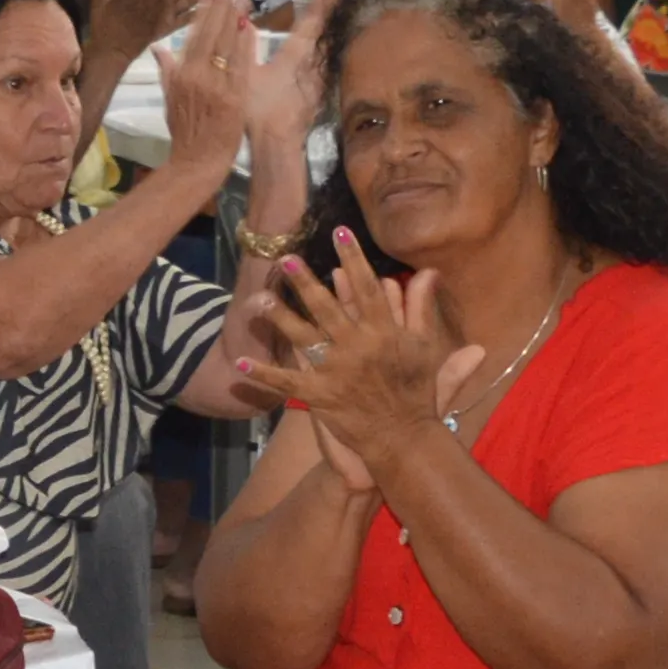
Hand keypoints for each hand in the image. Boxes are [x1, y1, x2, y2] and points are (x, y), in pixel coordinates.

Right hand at [148, 0, 255, 172]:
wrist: (197, 160)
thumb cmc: (184, 131)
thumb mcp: (169, 99)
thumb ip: (166, 71)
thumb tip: (158, 48)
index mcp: (181, 74)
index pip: (194, 35)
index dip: (203, 12)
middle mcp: (196, 75)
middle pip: (211, 34)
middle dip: (221, 6)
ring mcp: (216, 85)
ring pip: (227, 44)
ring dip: (235, 18)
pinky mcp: (235, 96)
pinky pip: (241, 64)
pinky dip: (246, 44)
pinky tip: (251, 26)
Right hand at [238, 11, 320, 159]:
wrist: (276, 147)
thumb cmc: (257, 111)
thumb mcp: (243, 75)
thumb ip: (242, 46)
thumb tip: (242, 19)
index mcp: (296, 56)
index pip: (313, 20)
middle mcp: (314, 64)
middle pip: (329, 27)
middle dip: (332, 2)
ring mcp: (320, 80)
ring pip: (331, 43)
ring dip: (331, 21)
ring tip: (331, 4)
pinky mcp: (319, 93)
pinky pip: (327, 59)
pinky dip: (327, 42)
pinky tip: (323, 42)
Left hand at [265, 235, 475, 480]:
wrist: (404, 437)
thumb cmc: (417, 390)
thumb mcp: (425, 347)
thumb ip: (421, 308)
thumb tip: (428, 271)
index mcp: (384, 332)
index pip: (367, 289)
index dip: (353, 258)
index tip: (339, 231)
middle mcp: (357, 347)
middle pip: (327, 308)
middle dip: (306, 283)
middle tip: (285, 258)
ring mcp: (335, 371)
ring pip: (303, 338)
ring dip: (280, 318)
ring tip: (260, 299)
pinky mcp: (319, 395)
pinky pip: (287, 382)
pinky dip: (263, 373)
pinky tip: (240, 363)